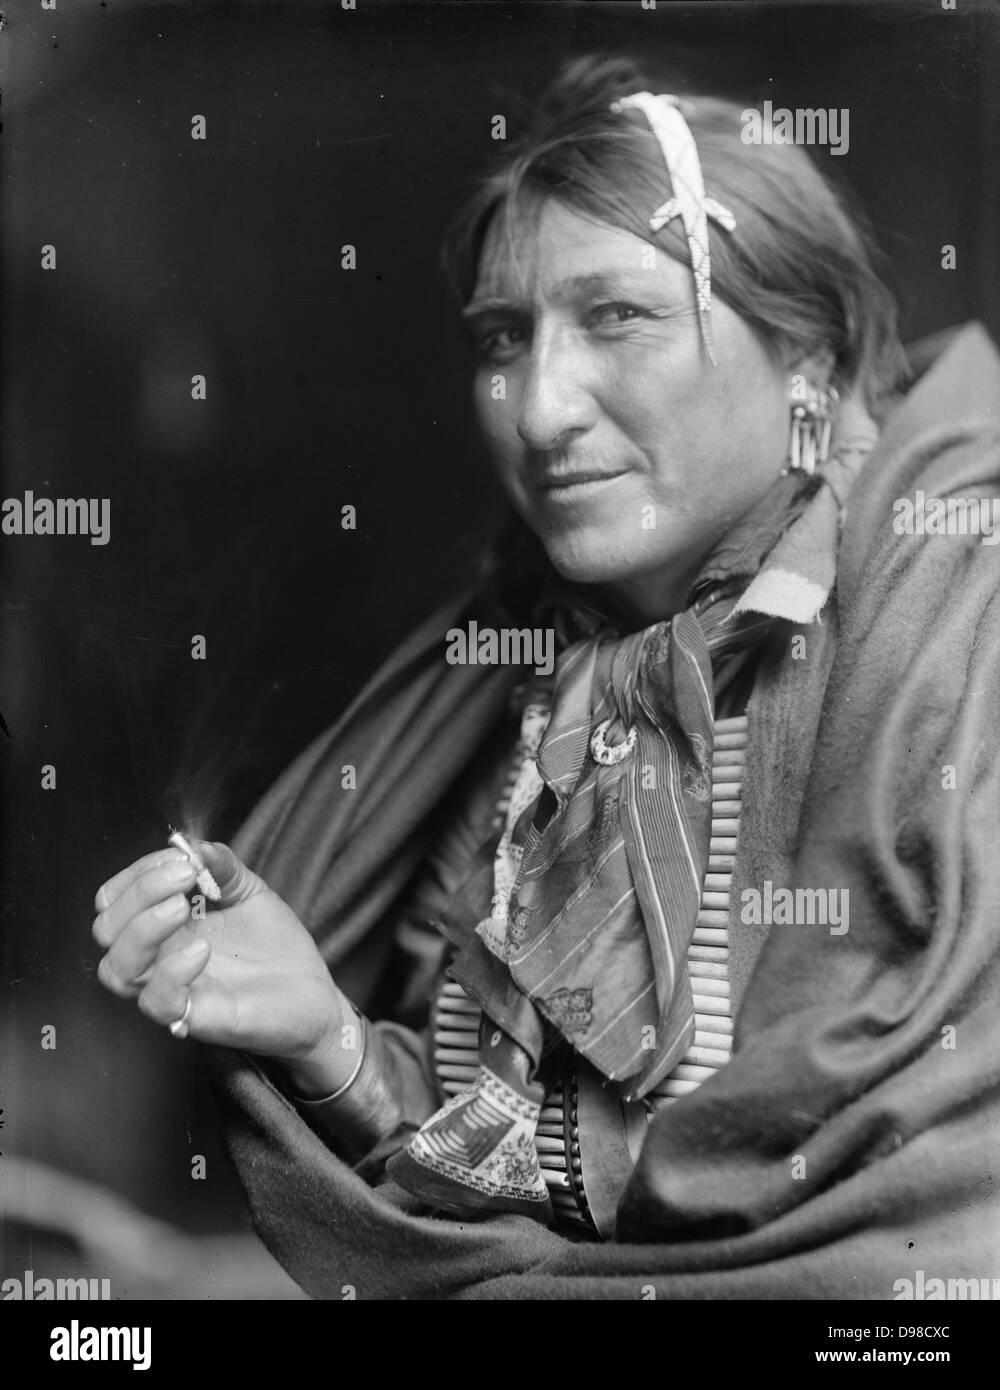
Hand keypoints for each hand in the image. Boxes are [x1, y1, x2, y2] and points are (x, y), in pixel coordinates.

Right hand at [93, 843, 358, 1094]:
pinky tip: (203, 949)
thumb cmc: (276, 948)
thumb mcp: (249, 892)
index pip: (116, 899)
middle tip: (185, 875)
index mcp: (163, 926)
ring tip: (182, 906)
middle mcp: (157, 959)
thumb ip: (221, 866)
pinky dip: (172, 971)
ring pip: (115, 969)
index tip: (181, 856)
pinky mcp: (193, 1019)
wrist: (314, 995)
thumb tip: (194, 844)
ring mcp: (171, 990)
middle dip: (138, 892)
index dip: (139, 872)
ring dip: (143, 927)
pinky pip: (157, 1002)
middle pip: (107, 928)